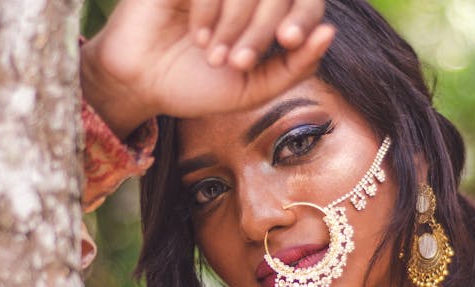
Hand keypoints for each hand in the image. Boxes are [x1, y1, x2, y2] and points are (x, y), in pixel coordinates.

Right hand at [81, 0, 333, 138]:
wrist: (145, 84)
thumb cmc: (200, 85)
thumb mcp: (256, 87)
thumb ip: (297, 66)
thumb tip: (329, 32)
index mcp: (270, 13)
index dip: (306, 14)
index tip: (289, 40)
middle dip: (264, 28)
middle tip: (240, 62)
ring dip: (237, 23)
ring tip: (215, 55)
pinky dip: (211, 10)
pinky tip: (199, 36)